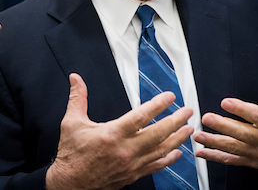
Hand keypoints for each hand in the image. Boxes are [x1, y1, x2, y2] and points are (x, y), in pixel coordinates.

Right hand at [46, 74, 194, 189]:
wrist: (69, 184)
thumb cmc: (72, 155)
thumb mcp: (72, 123)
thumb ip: (78, 98)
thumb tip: (75, 79)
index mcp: (112, 134)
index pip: (141, 117)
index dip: (158, 105)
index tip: (170, 97)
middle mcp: (125, 150)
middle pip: (158, 134)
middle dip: (176, 121)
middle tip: (187, 111)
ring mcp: (131, 164)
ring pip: (161, 151)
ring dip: (177, 139)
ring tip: (188, 129)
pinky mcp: (132, 175)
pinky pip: (155, 167)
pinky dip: (168, 159)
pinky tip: (176, 152)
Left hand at [193, 60, 257, 172]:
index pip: (257, 116)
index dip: (241, 109)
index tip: (225, 101)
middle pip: (242, 132)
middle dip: (223, 126)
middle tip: (206, 117)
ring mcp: (257, 152)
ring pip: (234, 147)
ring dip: (214, 141)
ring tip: (198, 134)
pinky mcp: (250, 161)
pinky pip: (231, 160)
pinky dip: (215, 157)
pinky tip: (200, 152)